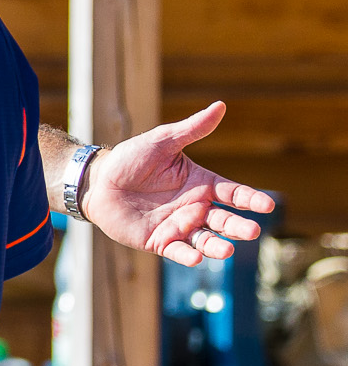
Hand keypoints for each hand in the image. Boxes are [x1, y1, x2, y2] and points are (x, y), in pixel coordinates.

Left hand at [79, 102, 274, 266]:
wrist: (98, 180)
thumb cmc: (131, 158)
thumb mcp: (162, 141)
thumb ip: (192, 129)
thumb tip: (220, 106)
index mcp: (202, 184)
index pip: (233, 193)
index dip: (251, 199)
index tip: (267, 206)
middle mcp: (196, 208)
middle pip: (224, 220)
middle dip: (239, 227)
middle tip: (252, 231)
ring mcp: (180, 226)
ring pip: (206, 240)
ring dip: (217, 246)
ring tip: (227, 250)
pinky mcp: (160, 241)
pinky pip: (178, 251)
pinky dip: (187, 257)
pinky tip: (195, 259)